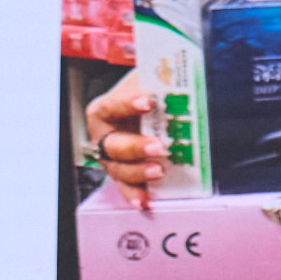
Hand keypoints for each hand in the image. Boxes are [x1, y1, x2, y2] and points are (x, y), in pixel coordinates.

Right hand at [85, 75, 168, 204]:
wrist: (142, 108)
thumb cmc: (141, 93)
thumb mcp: (144, 80)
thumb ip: (156, 80)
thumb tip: (177, 79)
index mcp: (104, 111)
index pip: (111, 107)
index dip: (127, 105)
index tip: (148, 101)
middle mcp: (103, 137)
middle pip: (114, 146)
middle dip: (135, 147)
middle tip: (158, 146)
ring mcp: (111, 159)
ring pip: (119, 170)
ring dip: (138, 172)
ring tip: (159, 171)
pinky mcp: (123, 174)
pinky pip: (126, 187)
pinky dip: (135, 195)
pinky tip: (145, 200)